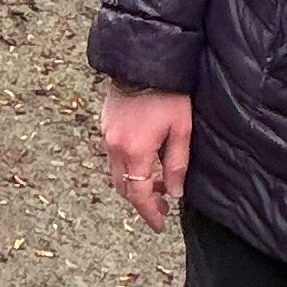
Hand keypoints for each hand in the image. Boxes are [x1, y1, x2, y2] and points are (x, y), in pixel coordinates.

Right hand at [98, 83, 192, 232]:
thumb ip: (176, 164)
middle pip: (124, 188)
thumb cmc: (168, 93)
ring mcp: (107, 135)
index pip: (138, 195)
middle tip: (162, 205)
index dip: (149, 213)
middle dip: (141, 201)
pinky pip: (114, 156)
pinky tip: (145, 160)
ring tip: (156, 182)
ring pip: (117, 173)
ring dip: (134, 183)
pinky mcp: (106, 125)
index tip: (160, 225)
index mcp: (135, 151)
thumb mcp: (180, 130)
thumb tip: (174, 192)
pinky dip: (128, 166)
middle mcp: (115, 147)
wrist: (143, 61)